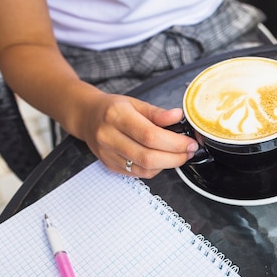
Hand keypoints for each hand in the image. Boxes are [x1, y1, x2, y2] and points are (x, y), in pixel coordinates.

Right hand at [71, 92, 199, 177]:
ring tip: (179, 156)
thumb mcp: (135, 103)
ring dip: (167, 165)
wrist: (86, 117)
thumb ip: (157, 112)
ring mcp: (108, 154)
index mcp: (116, 116)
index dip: (175, 143)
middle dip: (175, 158)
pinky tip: (162, 160)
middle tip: (189, 151)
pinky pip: (137, 174)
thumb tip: (177, 116)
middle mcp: (109, 137)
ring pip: (144, 169)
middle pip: (148, 157)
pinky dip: (154, 169)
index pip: (150, 135)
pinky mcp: (109, 165)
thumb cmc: (112, 109)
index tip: (190, 143)